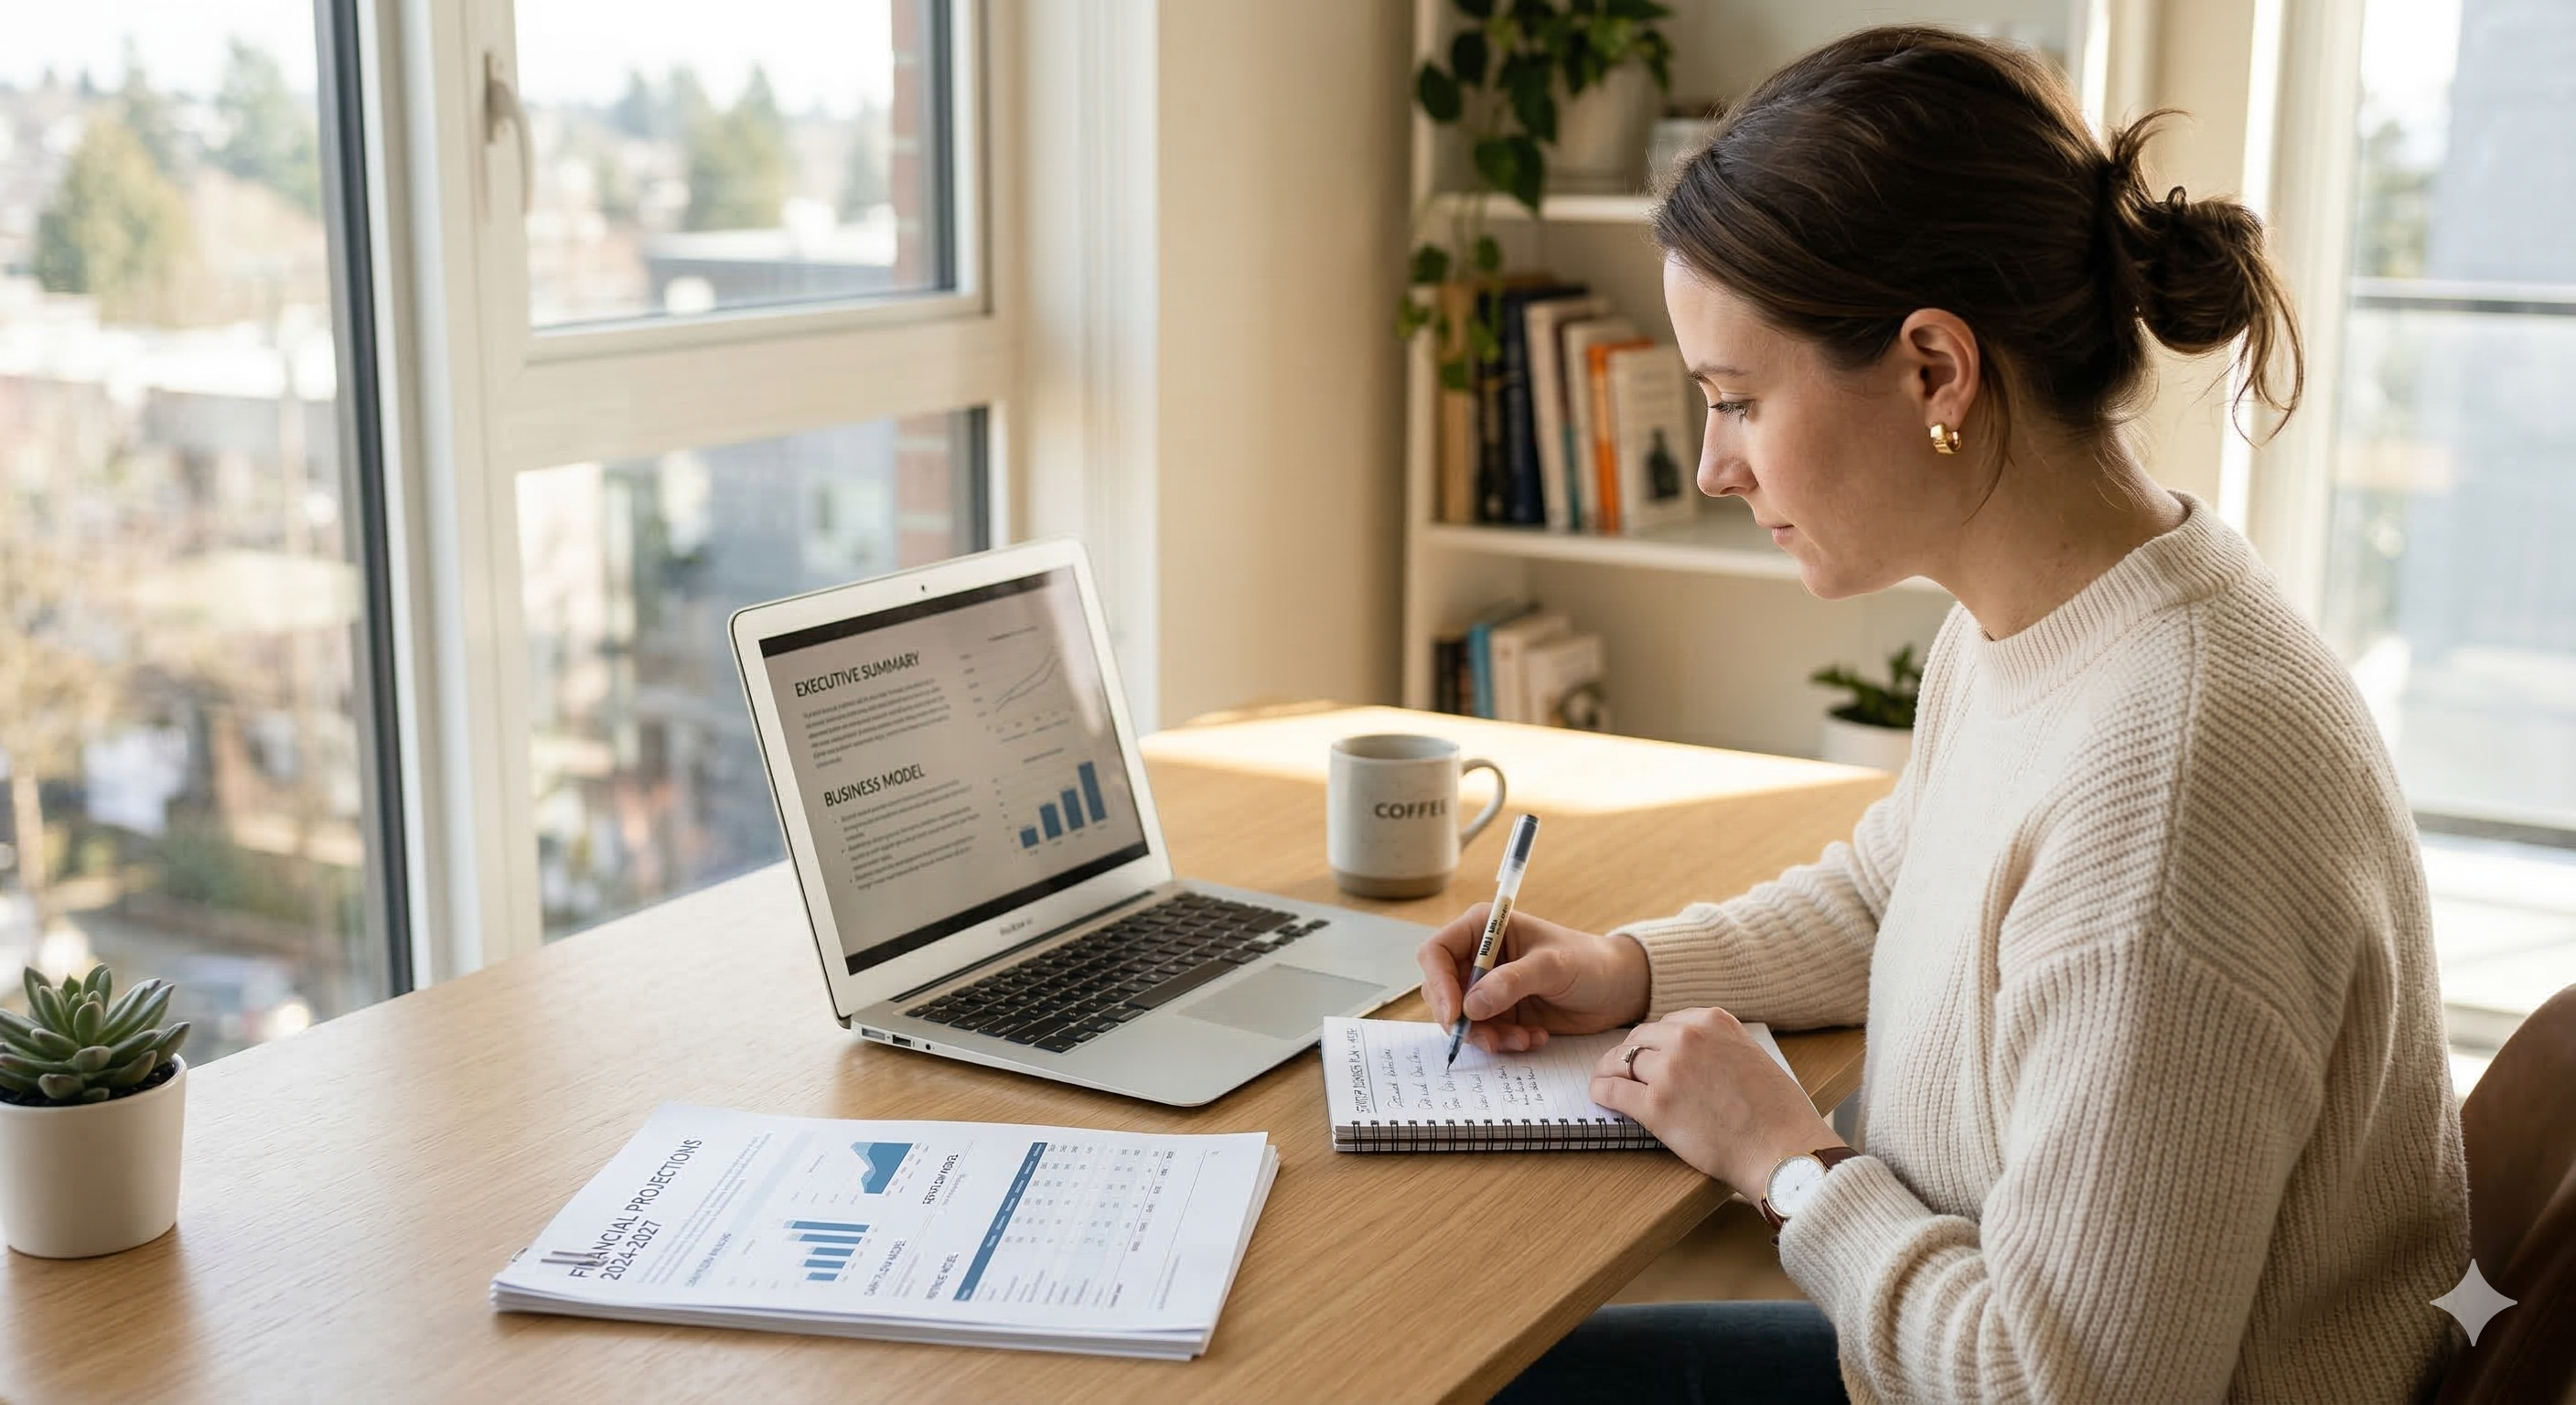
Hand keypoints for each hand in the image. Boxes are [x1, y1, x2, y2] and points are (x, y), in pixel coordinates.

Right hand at [1416, 904, 1650, 1053]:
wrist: (1617, 989)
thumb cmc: (1588, 962)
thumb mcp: (1552, 966)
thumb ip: (1511, 982)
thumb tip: (1470, 1006)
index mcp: (1483, 928)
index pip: (1437, 952)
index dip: (1439, 983)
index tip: (1456, 1014)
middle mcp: (1478, 957)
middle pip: (1441, 991)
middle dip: (1463, 1020)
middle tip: (1492, 1039)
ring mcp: (1487, 988)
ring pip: (1461, 1019)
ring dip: (1488, 1036)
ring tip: (1523, 1039)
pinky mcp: (1500, 1014)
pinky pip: (1484, 1034)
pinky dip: (1505, 1042)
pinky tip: (1534, 1038)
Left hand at [1589, 1006, 1842, 1194]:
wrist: (1783, 1150)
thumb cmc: (1778, 1115)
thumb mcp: (1752, 1056)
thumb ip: (1719, 1047)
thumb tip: (1691, 1058)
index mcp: (1714, 1021)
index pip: (1667, 1023)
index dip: (1654, 1043)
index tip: (1649, 1055)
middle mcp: (1689, 1036)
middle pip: (1639, 1038)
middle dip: (1630, 1055)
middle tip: (1622, 1071)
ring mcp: (1670, 1069)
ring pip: (1621, 1061)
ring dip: (1610, 1071)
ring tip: (1606, 1082)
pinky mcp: (1655, 1104)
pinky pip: (1612, 1089)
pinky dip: (1601, 1092)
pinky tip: (1600, 1097)